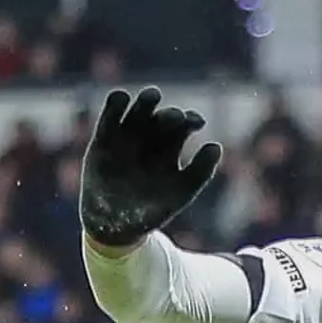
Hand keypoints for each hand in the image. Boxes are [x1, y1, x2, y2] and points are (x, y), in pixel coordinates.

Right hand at [80, 87, 222, 251]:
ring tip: (152, 97)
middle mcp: (151, 136)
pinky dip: (117, 101)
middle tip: (174, 119)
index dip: (192, 119)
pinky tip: (122, 100)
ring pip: (141, 106)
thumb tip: (216, 146)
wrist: (113, 226)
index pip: (185, 122)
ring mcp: (128, 133)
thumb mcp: (179, 195)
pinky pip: (112, 108)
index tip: (195, 123)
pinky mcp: (105, 135)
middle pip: (165, 114)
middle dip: (171, 114)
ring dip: (148, 99)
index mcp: (171, 146)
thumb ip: (200, 173)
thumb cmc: (150, 210)